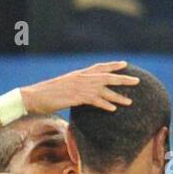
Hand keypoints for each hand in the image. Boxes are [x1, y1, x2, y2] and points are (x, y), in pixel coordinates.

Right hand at [21, 61, 138, 114]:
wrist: (35, 96)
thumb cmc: (49, 94)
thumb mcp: (65, 88)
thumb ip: (78, 88)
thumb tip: (86, 94)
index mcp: (79, 74)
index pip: (99, 67)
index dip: (112, 65)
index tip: (124, 64)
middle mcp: (81, 78)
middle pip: (106, 76)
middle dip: (123, 79)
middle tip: (137, 80)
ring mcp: (79, 87)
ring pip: (104, 90)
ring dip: (118, 96)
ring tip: (130, 101)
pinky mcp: (76, 97)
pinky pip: (94, 100)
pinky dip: (105, 104)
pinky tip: (113, 109)